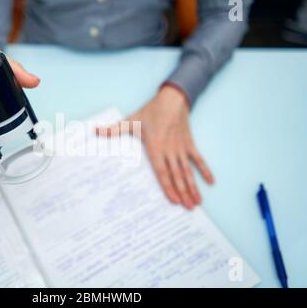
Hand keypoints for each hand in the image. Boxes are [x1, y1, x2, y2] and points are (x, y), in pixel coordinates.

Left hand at [96, 85, 213, 208]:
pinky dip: (205, 170)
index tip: (173, 201)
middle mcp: (170, 151)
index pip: (162, 172)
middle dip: (183, 193)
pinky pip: (198, 159)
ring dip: (193, 187)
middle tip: (188, 208)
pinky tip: (211, 182)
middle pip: (177, 176)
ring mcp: (181, 148)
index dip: (168, 187)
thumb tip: (95, 131)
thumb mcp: (131, 121)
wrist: (172, 99)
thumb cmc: (151, 111)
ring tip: (198, 202)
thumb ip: (113, 130)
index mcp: (156, 148)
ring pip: (188, 171)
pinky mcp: (189, 143)